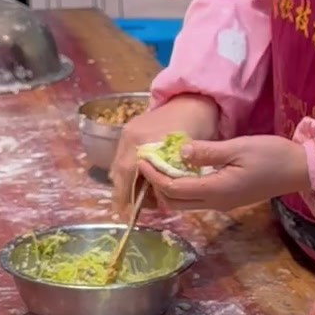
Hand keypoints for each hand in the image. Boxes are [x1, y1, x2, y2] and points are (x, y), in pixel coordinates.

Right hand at [110, 94, 219, 216]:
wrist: (193, 100)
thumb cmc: (196, 126)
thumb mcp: (189, 153)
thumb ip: (173, 174)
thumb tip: (160, 197)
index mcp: (142, 141)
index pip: (126, 173)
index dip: (124, 195)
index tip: (124, 214)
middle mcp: (129, 136)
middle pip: (119, 171)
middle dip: (123, 193)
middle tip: (130, 212)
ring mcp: (127, 133)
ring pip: (119, 166)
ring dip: (126, 184)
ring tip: (140, 199)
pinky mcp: (130, 132)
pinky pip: (124, 158)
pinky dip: (130, 173)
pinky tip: (142, 184)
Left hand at [136, 134, 309, 213]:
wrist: (300, 170)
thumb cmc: (272, 155)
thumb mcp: (239, 147)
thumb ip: (208, 152)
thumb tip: (180, 152)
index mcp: (216, 190)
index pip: (173, 188)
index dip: (153, 175)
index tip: (141, 158)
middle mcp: (215, 202)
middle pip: (173, 202)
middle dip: (156, 184)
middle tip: (148, 161)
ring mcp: (221, 203)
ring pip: (183, 202)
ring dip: (168, 187)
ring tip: (161, 163)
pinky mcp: (226, 199)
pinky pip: (195, 198)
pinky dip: (182, 186)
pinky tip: (181, 168)